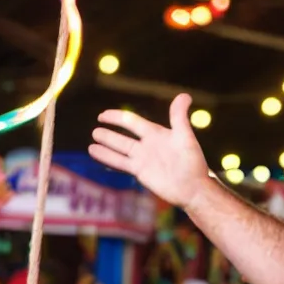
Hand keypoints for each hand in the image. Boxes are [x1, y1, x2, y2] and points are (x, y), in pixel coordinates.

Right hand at [89, 93, 209, 208]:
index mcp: (156, 133)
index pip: (132, 122)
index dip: (117, 117)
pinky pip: (120, 163)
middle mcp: (146, 145)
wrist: (192, 187)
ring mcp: (142, 159)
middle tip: (95, 129)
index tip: (103, 115)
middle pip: (122, 137)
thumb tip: (184, 95)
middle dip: (109, 134)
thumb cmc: (192, 162)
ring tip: (91, 142)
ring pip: (119, 150)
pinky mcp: (140, 172)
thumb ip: (179, 117)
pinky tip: (96, 154)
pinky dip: (107, 158)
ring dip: (106, 145)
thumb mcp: (185, 137)